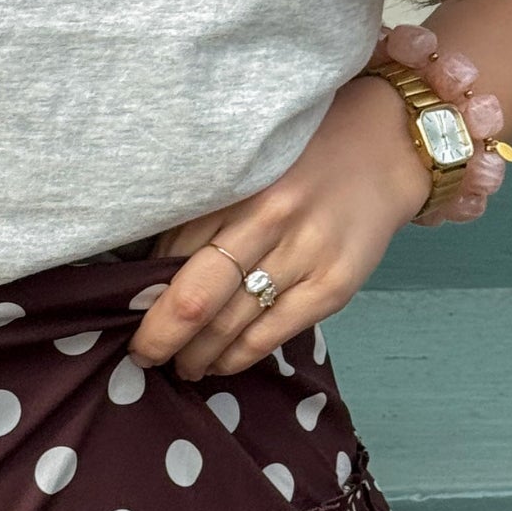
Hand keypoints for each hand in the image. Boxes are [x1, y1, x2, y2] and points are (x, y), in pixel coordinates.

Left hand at [125, 73, 432, 380]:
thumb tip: (149, 270)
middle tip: (142, 355)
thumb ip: (203, 210)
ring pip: (231, 324)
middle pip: (194, 298)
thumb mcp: (246, 167)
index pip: (169, 254)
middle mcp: (268, 219)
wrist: (386, 145)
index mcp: (235, 186)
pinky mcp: (334, 284)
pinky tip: (219, 363)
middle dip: (158, 338)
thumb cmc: (302, 157)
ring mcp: (305, 254)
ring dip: (196, 355)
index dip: (142, 292)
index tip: (125, 310)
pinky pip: (272, 334)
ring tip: (180, 365)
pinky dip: (237, 356)